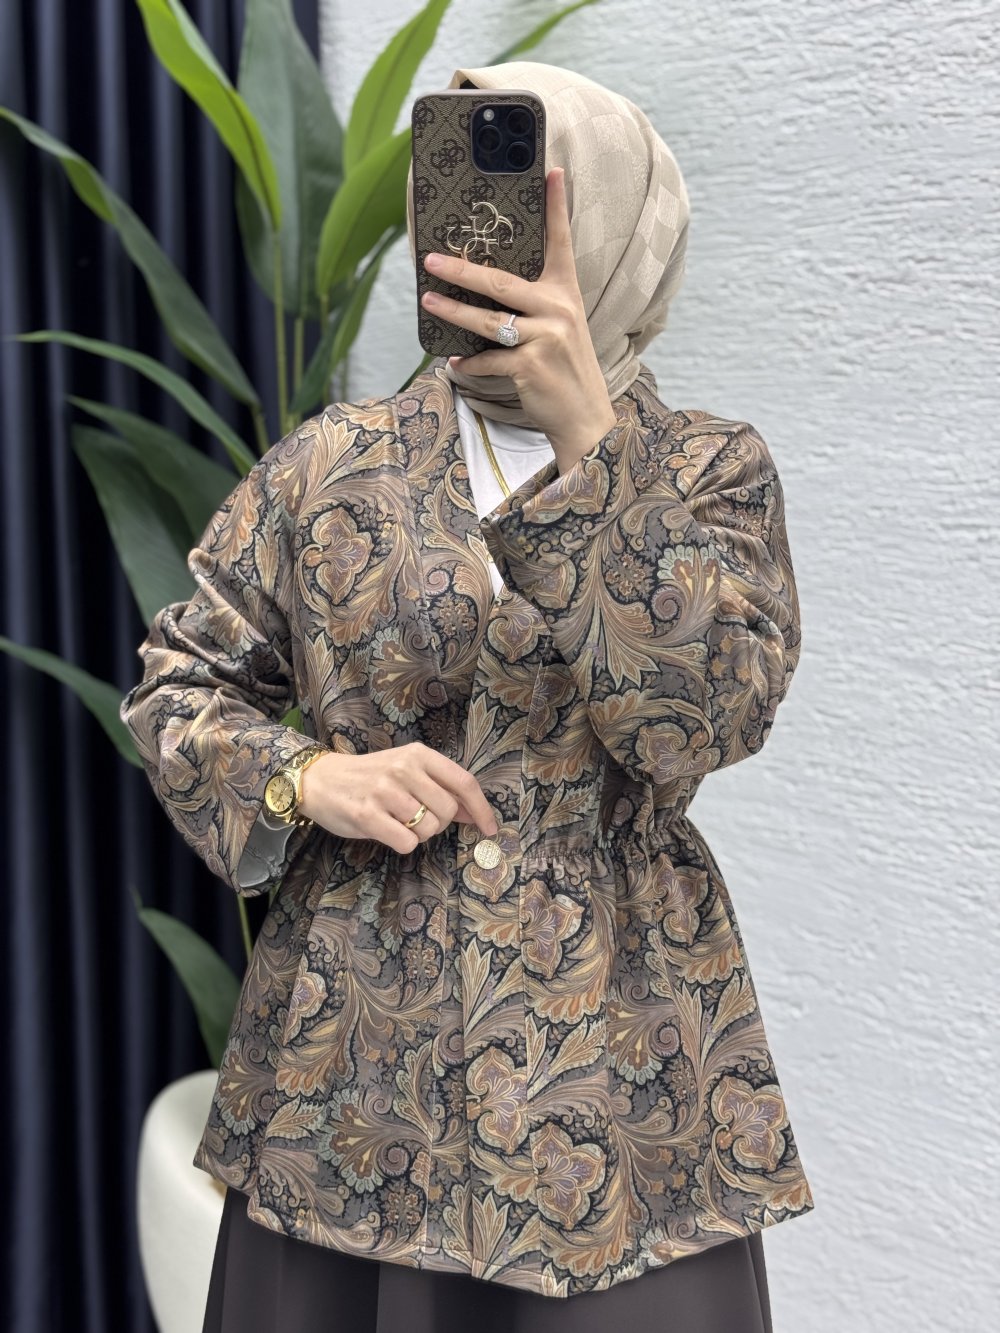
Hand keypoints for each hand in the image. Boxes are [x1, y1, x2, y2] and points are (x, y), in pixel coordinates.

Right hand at [298, 742, 498, 853]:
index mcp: (418, 754)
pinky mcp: (367, 814)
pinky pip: (407, 842)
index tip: (490, 828)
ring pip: (428, 829)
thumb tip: (473, 813)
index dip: (481, 809)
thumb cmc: (369, 777)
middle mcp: (403, 768)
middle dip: (439, 824)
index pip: (463, 782)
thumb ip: (439, 789)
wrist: (320, 779)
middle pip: (447, 811)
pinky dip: (402, 843)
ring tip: (397, 821)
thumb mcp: (407, 772)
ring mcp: (384, 791)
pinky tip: (387, 830)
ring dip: (418, 834)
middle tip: (417, 819)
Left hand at [420, 167, 618, 469]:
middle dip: (461, 269)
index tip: (552, 171)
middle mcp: (558, 310)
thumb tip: (484, 290)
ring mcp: (545, 339)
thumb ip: (534, 306)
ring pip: (487, 321)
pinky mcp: (531, 367)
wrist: (584, 417)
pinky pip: (488, 360)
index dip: (556, 206)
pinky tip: (457, 363)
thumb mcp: (561, 328)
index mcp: (566, 294)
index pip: (561, 242)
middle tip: (430, 259)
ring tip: (428, 302)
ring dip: (452, 312)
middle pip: (500, 282)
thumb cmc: (564, 369)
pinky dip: (469, 364)